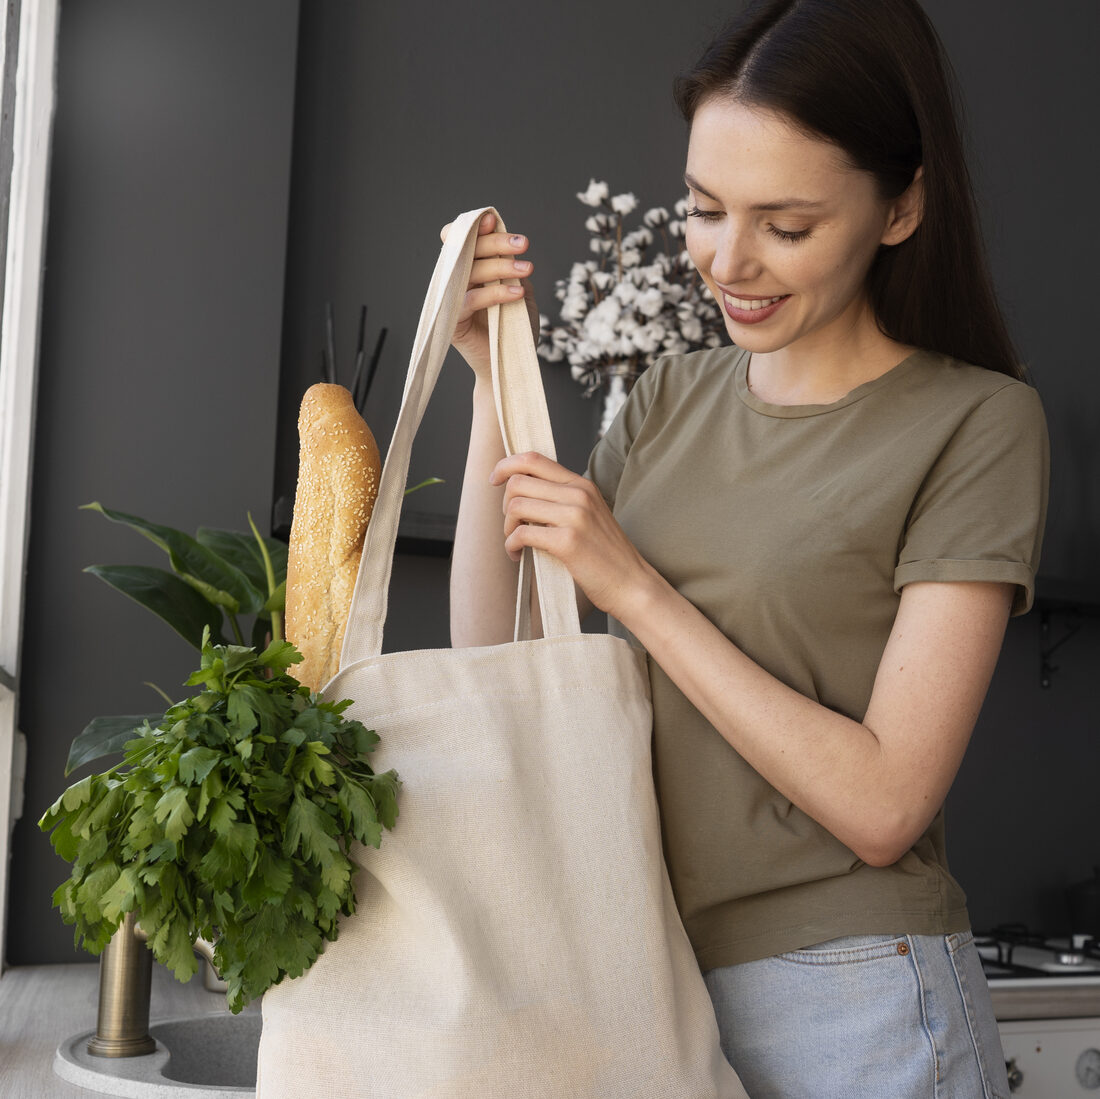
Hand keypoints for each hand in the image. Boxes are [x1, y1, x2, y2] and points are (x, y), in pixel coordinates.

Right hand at [439, 212, 539, 380]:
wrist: (509, 365)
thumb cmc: (514, 328)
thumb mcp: (521, 292)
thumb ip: (513, 269)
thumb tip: (510, 246)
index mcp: (469, 270)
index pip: (462, 241)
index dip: (474, 228)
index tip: (493, 220)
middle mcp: (456, 281)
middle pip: (467, 250)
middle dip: (496, 243)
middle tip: (523, 243)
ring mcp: (451, 300)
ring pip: (470, 272)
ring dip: (500, 266)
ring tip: (527, 269)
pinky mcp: (452, 321)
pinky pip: (470, 299)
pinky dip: (495, 293)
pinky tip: (516, 293)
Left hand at [490, 451, 658, 618]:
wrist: (631, 584)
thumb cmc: (606, 555)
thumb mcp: (589, 515)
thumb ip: (563, 499)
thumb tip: (521, 492)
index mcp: (582, 485)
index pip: (534, 458)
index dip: (507, 465)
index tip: (495, 479)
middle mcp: (578, 494)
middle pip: (518, 481)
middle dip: (505, 505)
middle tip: (512, 526)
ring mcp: (574, 516)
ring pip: (516, 505)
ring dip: (507, 527)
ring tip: (516, 544)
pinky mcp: (567, 541)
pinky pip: (521, 533)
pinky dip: (511, 545)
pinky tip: (518, 556)